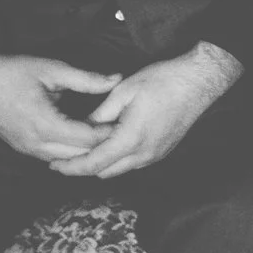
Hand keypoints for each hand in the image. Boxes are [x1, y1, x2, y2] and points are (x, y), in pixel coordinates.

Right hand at [0, 36, 119, 163]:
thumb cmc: (13, 71)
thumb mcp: (53, 69)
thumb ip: (87, 79)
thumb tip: (117, 79)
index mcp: (43, 124)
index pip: (85, 140)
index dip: (108, 133)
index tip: (127, 122)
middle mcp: (33, 143)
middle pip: (77, 155)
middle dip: (100, 145)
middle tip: (123, 130)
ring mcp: (25, 149)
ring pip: (64, 159)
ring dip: (84, 150)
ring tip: (106, 133)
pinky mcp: (21, 147)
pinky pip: (51, 156)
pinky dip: (69, 150)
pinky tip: (83, 136)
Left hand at [52, 43, 240, 178]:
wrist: (200, 79)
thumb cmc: (163, 80)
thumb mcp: (124, 90)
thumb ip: (100, 113)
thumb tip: (82, 127)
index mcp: (130, 140)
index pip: (92, 164)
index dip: (70, 167)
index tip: (53, 165)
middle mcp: (143, 154)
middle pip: (103, 172)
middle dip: (82, 168)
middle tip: (64, 156)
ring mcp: (155, 154)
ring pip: (119, 169)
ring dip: (101, 163)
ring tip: (85, 149)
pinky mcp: (163, 150)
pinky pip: (133, 163)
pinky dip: (118, 158)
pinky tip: (111, 142)